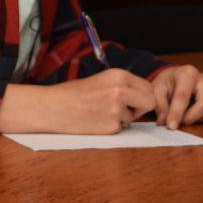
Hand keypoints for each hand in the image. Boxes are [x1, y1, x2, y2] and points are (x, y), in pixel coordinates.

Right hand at [32, 68, 156, 134]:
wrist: (53, 107)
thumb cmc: (73, 93)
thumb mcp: (101, 80)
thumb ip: (123, 86)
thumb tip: (143, 96)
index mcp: (119, 75)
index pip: (148, 87)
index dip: (141, 95)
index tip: (132, 100)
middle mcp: (121, 90)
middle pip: (150, 102)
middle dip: (141, 107)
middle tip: (125, 109)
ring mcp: (117, 109)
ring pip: (134, 117)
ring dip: (122, 118)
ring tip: (100, 112)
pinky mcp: (111, 126)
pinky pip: (120, 128)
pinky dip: (110, 126)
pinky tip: (95, 120)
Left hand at [151, 64, 202, 128]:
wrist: (176, 78)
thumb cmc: (166, 83)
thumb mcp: (156, 89)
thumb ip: (159, 105)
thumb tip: (162, 121)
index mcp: (188, 74)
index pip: (183, 96)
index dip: (177, 113)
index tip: (171, 126)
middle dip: (190, 118)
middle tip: (177, 121)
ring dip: (195, 119)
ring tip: (182, 114)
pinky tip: (192, 113)